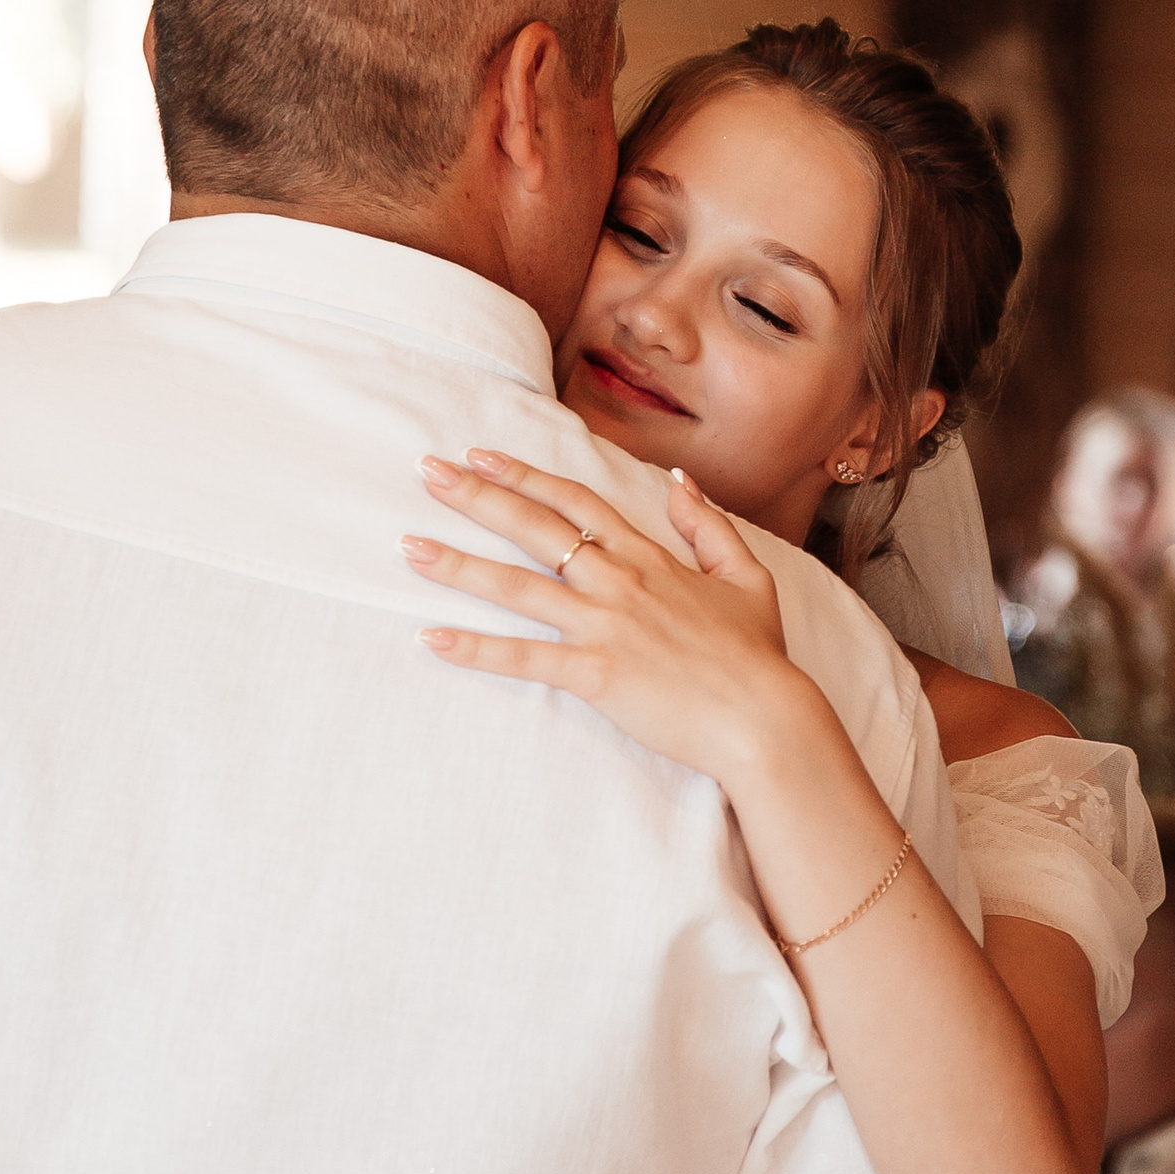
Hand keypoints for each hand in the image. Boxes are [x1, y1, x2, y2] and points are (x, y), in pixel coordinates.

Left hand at [404, 450, 808, 789]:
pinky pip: (524, 658)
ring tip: (409, 548)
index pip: (575, 501)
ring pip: (518, 586)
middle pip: (535, 527)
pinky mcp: (595, 674)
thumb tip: (680, 482)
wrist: (765, 718)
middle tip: (427, 473)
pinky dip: (476, 649)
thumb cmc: (757, 655)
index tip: (480, 455)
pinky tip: (432, 638)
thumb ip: (708, 526)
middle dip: (477, 496)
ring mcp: (604, 626)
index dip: (525, 474)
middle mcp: (619, 581)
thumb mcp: (746, 577)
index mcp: (648, 557)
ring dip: (459, 565)